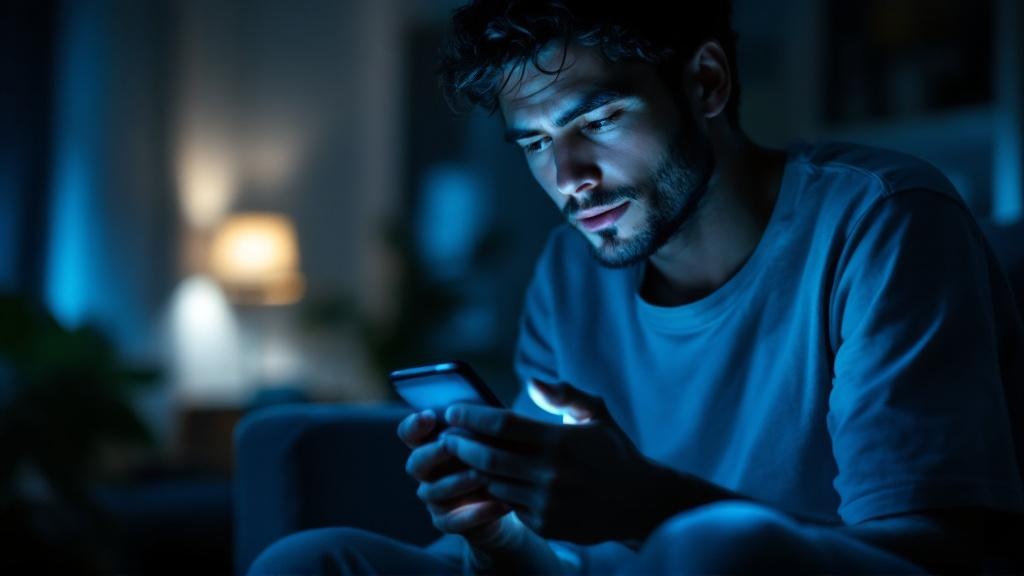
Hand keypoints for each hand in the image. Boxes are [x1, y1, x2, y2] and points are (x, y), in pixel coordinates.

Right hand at [397, 410, 510, 543]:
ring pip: (434, 491)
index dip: (414, 424)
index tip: (429, 415)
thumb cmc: (497, 457)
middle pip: (416, 463)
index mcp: (430, 444)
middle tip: (450, 445)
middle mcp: (426, 472)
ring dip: (458, 481)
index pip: (409, 433)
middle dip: (433, 453)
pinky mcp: (447, 522)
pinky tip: (499, 503)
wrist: (509, 498)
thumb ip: (480, 424)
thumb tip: (483, 408)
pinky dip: (476, 512)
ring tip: (483, 475)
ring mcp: (434, 498)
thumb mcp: (492, 437)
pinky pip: (454, 520)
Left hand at [442, 379, 669, 542]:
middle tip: (446, 436)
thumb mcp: (596, 414)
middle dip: (460, 445)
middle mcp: (551, 473)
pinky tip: (483, 479)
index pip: (503, 425)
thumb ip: (564, 395)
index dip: (472, 417)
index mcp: (560, 441)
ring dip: (472, 470)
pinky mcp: (545, 525)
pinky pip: (508, 506)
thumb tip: (532, 382)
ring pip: (493, 484)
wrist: (639, 502)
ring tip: (458, 456)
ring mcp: (547, 502)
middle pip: (489, 457)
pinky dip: (494, 492)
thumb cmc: (612, 450)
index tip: (454, 411)